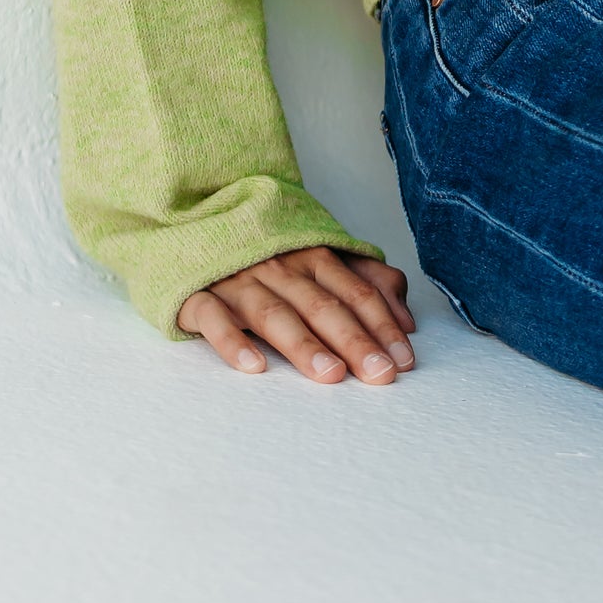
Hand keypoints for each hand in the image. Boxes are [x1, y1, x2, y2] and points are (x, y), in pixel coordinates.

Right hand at [177, 246, 416, 384]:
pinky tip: (254, 368)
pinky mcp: (198, 295)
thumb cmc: (270, 256)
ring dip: (304, 344)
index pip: (356, 292)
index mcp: (314, 256)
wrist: (194, 228)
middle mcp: (280, 267)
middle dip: (355, 340)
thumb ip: (368, 282)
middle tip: (379, 374)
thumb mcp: (322, 260)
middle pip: (322, 305)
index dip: (383, 325)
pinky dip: (233, 342)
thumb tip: (407, 321)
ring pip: (275, 313)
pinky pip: (214, 318)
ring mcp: (238, 280)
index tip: (405, 360)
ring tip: (330, 374)